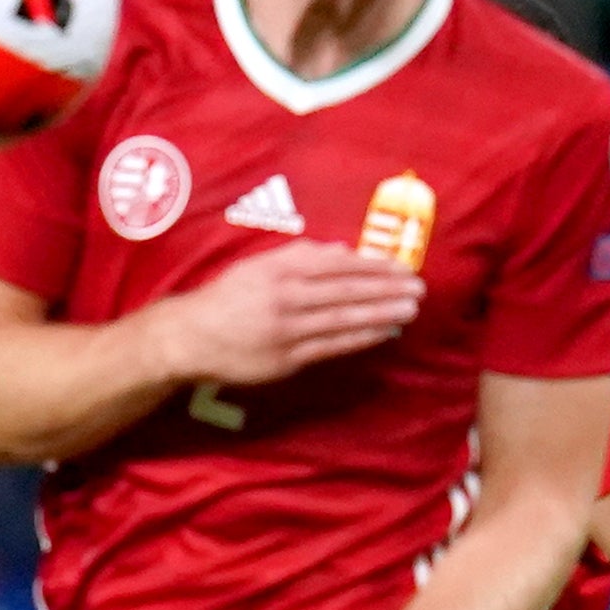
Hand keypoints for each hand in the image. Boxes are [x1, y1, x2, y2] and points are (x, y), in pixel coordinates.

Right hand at [157, 241, 423, 392]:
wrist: (190, 336)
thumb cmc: (228, 297)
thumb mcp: (259, 265)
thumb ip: (300, 256)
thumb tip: (343, 251)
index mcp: (280, 268)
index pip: (338, 264)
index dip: (373, 266)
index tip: (401, 268)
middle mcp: (286, 295)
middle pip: (346, 290)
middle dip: (386, 290)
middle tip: (418, 289)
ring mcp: (287, 329)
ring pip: (343, 318)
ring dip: (381, 314)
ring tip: (409, 310)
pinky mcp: (287, 358)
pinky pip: (331, 346)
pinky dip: (360, 338)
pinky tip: (383, 333)